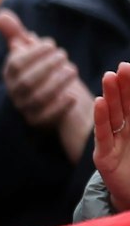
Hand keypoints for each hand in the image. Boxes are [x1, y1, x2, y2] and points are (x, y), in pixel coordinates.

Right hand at [0, 12, 88, 147]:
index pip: (16, 64)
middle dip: (46, 66)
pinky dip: (60, 106)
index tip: (51, 44)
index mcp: (10, 74)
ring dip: (56, 82)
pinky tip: (73, 95)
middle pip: (26, 81)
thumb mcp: (31, 53)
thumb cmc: (43, 72)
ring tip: (72, 70)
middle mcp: (15, 92)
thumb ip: (16, 34)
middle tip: (63, 55)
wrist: (57, 102)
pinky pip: (47, 117)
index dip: (33, 53)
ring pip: (37, 98)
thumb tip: (2, 14)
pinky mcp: (38, 122)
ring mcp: (25, 108)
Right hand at [95, 64, 129, 212]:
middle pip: (124, 105)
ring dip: (110, 96)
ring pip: (112, 116)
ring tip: (109, 77)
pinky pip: (103, 135)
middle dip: (123, 86)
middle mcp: (125, 132)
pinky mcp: (105, 158)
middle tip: (122, 67)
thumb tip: (121, 109)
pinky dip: (101, 119)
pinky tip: (100, 103)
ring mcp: (114, 143)